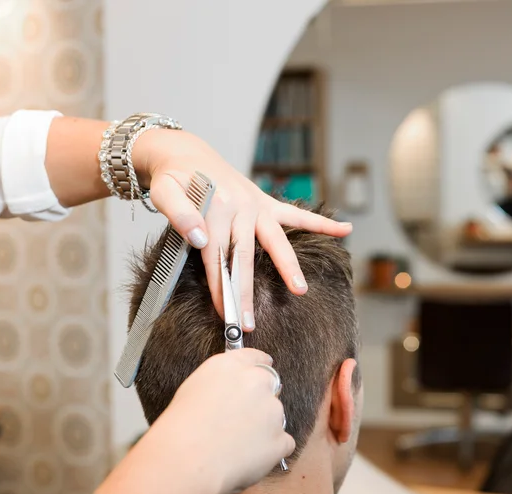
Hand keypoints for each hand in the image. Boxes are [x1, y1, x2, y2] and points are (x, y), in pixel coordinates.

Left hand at [133, 129, 352, 329]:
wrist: (185, 152)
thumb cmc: (173, 178)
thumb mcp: (165, 191)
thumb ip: (179, 213)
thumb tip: (201, 238)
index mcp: (214, 209)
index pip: (216, 257)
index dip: (219, 288)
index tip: (223, 315)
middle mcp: (240, 207)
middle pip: (246, 257)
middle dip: (247, 292)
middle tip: (249, 323)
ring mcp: (256, 205)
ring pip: (275, 241)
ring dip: (289, 265)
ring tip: (300, 290)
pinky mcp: (266, 202)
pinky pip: (297, 214)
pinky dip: (321, 222)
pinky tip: (346, 229)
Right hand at [148, 348, 293, 493]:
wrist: (186, 460)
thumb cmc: (181, 429)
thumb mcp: (194, 388)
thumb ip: (221, 382)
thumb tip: (233, 392)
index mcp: (231, 366)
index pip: (256, 358)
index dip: (259, 367)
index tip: (261, 375)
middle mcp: (256, 382)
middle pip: (270, 386)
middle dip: (260, 401)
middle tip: (240, 421)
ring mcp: (272, 411)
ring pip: (276, 417)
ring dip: (264, 428)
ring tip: (235, 446)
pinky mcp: (280, 439)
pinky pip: (282, 444)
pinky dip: (270, 452)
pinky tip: (246, 459)